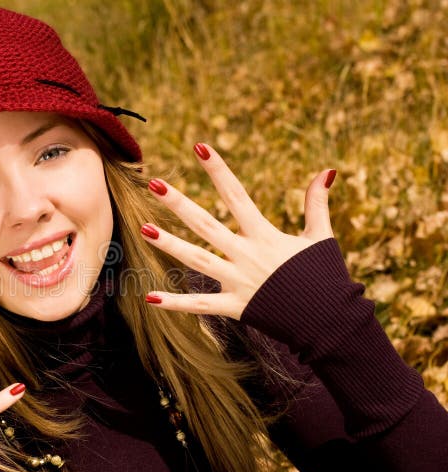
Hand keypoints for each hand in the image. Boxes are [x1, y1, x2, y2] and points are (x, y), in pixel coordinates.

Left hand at [141, 143, 335, 319]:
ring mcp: (239, 282)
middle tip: (154, 184)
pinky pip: (201, 305)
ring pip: (197, 261)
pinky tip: (150, 297)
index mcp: (265, 235)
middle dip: (180, 204)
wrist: (331, 320)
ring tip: (144, 229)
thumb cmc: (326, 276)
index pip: (236, 195)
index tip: (199, 147)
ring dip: (170, 245)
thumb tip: (327, 171)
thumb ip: (317, 204)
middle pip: (207, 225)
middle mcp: (247, 255)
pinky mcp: (236, 307)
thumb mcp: (321, 236)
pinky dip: (176, 303)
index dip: (218, 171)